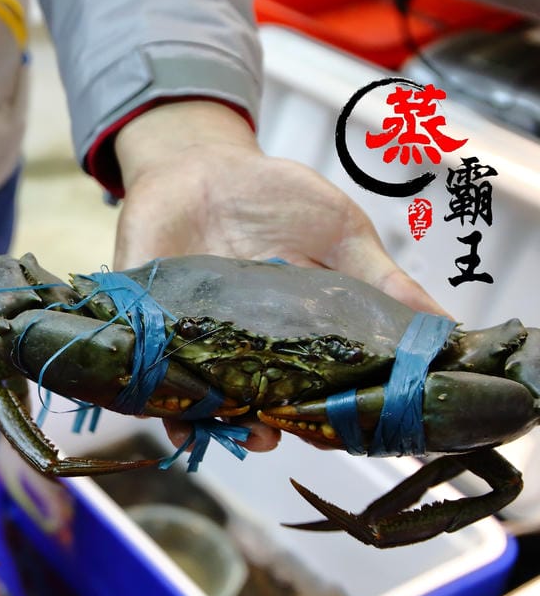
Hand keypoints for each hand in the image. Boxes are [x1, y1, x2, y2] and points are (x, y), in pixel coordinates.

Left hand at [110, 100, 446, 452]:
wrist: (200, 162)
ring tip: (238, 429)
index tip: (339, 431)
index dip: (325, 415)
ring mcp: (193, 342)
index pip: (312, 391)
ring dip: (219, 423)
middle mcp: (244, 350)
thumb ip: (382, 284)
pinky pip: (148, 372)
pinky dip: (155, 398)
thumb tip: (447, 330)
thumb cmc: (276, 200)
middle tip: (278, 433)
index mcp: (295, 337)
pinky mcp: (147, 328)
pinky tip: (171, 418)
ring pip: (205, 399)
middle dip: (269, 426)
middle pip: (256, 404)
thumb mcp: (340, 235)